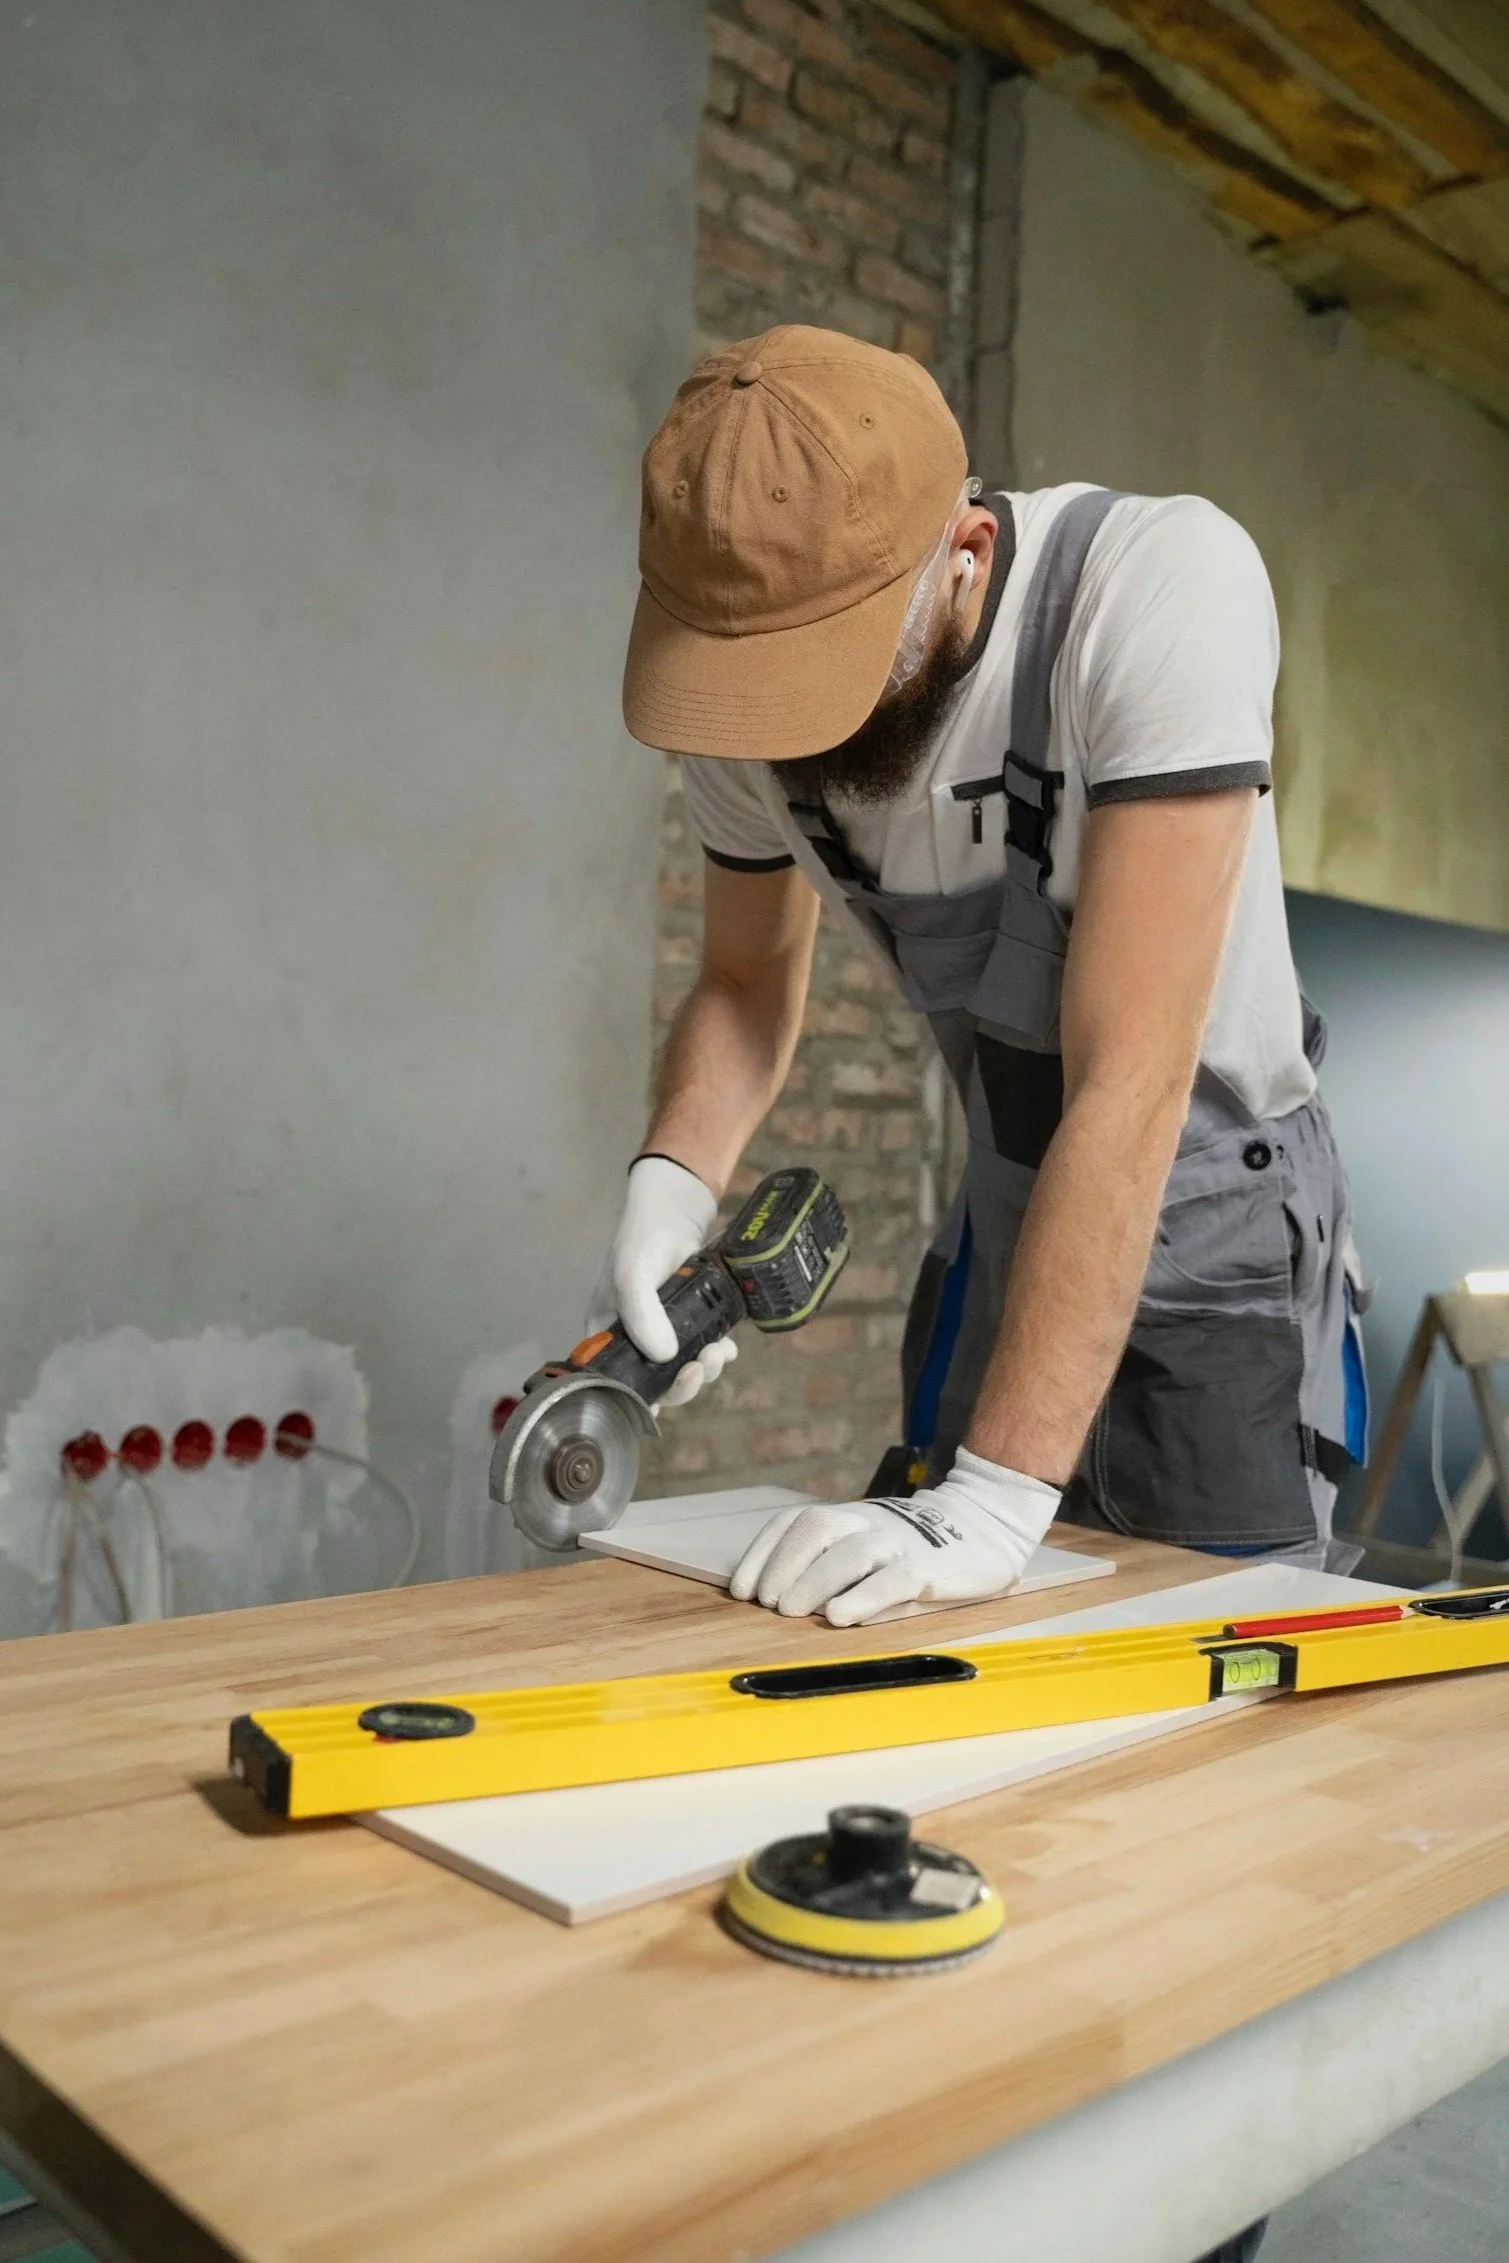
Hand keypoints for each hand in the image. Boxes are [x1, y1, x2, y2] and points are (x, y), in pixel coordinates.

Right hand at [586, 1155, 738, 1408]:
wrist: (676, 1211)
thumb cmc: (642, 1241)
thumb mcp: (632, 1275)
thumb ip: (641, 1314)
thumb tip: (666, 1356)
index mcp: (608, 1336)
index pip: (618, 1383)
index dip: (642, 1398)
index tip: (666, 1394)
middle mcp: (635, 1341)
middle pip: (658, 1385)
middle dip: (683, 1384)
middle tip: (702, 1364)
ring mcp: (665, 1333)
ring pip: (685, 1371)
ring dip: (704, 1369)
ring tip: (719, 1351)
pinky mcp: (692, 1323)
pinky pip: (705, 1350)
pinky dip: (718, 1353)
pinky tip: (726, 1346)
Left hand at [729, 1448, 1060, 1625]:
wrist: (984, 1526)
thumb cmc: (910, 1550)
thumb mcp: (865, 1548)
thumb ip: (828, 1565)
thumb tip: (775, 1599)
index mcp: (848, 1516)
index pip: (793, 1523)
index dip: (762, 1554)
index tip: (741, 1589)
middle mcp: (868, 1521)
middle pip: (817, 1528)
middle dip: (784, 1566)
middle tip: (769, 1605)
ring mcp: (898, 1543)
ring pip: (852, 1552)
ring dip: (815, 1581)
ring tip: (792, 1612)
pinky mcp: (928, 1568)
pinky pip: (894, 1580)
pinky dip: (864, 1598)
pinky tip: (840, 1616)